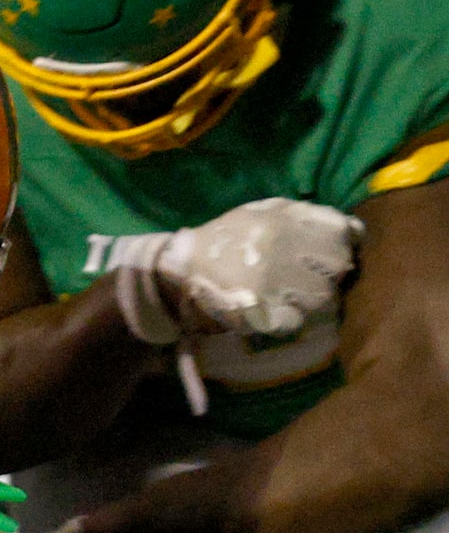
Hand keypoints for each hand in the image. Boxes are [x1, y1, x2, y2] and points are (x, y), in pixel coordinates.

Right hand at [115, 198, 363, 342]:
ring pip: (323, 297)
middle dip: (331, 274)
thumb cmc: (227, 238)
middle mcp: (281, 248)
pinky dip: (292, 319)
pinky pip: (297, 321)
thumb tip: (354, 229)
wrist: (180, 268)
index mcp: (284, 220)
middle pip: (338, 267)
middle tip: (312, 278)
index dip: (341, 245)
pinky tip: (278, 312)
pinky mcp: (260, 311)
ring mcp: (271, 282)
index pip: (343, 232)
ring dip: (315, 299)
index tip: (329, 253)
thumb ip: (307, 216)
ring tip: (295, 297)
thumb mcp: (264, 212)